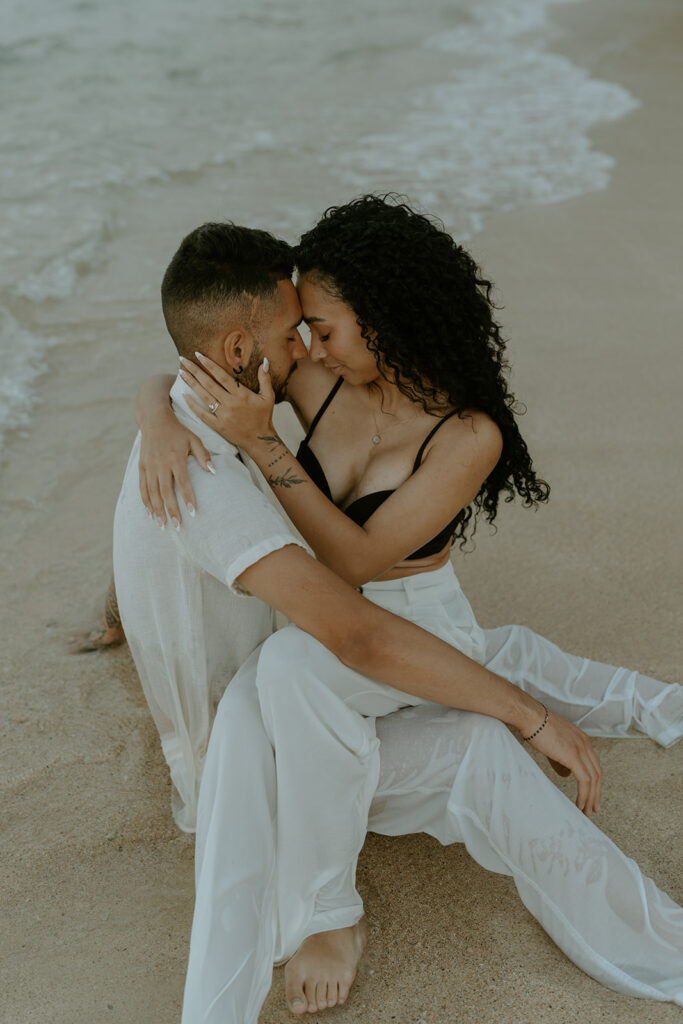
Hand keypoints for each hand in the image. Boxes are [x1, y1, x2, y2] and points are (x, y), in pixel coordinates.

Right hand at [139, 407, 212, 526]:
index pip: (182, 481)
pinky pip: (143, 487)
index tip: (193, 511)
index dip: (187, 497)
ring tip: (163, 524)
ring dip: (157, 509)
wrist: (154, 420)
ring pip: (152, 492)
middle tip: (177, 526)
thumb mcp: (194, 439)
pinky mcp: (142, 467)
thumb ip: (203, 455)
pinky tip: (151, 513)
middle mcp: (161, 463)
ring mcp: (149, 466)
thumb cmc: (178, 431)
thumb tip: (213, 472)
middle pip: (166, 491)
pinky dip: (146, 501)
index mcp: (175, 457)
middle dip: (171, 510)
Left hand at [179, 353, 274, 449]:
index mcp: (242, 394)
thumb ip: (265, 378)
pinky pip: (202, 414)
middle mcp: (231, 403)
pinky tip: (183, 395)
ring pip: (204, 396)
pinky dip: (192, 405)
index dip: (209, 365)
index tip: (198, 355)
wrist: (259, 439)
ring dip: (191, 384)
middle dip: (195, 370)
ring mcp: (223, 415)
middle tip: (183, 360)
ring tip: (181, 372)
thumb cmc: (263, 416)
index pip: (222, 376)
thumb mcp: (268, 396)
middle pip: (209, 384)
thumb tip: (265, 361)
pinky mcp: (218, 425)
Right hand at [526, 709, 601, 815]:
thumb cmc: (536, 727)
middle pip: (598, 773)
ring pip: (593, 779)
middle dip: (596, 793)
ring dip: (590, 797)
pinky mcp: (574, 756)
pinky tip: (579, 804)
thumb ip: (561, 758)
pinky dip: (584, 795)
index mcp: (582, 739)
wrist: (531, 716)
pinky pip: (585, 780)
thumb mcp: (553, 743)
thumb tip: (566, 774)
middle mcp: (585, 744)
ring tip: (586, 811)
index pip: (594, 764)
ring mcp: (581, 749)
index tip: (592, 795)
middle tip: (593, 808)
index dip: (595, 781)